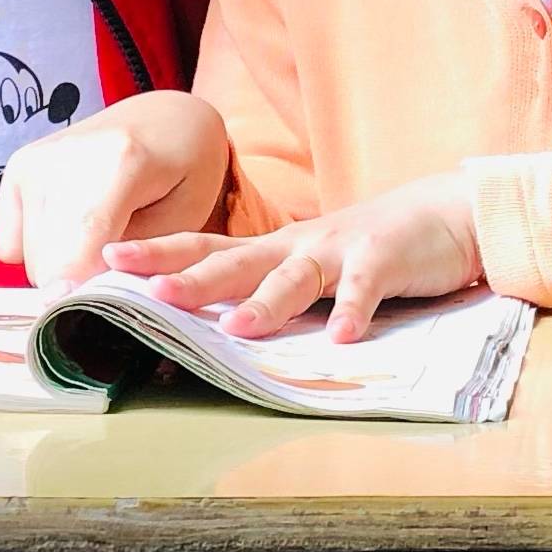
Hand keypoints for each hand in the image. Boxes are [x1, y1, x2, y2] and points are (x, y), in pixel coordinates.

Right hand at [0, 91, 231, 286]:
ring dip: (66, 270)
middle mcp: (64, 158)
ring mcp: (34, 161)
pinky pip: (12, 246)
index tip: (84, 323)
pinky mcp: (18, 169)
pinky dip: (41, 252)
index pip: (79, 250)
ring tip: (103, 243)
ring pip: (33, 260)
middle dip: (83, 286)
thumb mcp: (185, 218)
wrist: (162, 118)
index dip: (76, 297)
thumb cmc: (185, 170)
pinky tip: (75, 230)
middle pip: (51, 264)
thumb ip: (139, 258)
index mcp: (119, 163)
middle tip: (119, 275)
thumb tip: (85, 295)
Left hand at [102, 172, 481, 341]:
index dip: (156, 254)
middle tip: (149, 292)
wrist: (445, 212)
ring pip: (296, 276)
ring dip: (267, 302)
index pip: (203, 248)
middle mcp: (296, 245)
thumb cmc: (368, 249)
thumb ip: (270, 292)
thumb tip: (214, 331)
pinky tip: (342, 339)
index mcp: (273, 249)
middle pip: (235, 259)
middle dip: (190, 277)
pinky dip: (354, 311)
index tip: (106, 262)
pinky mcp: (385, 259)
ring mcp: (340, 249)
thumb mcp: (311, 268)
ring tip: (240, 329)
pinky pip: (366, 289)